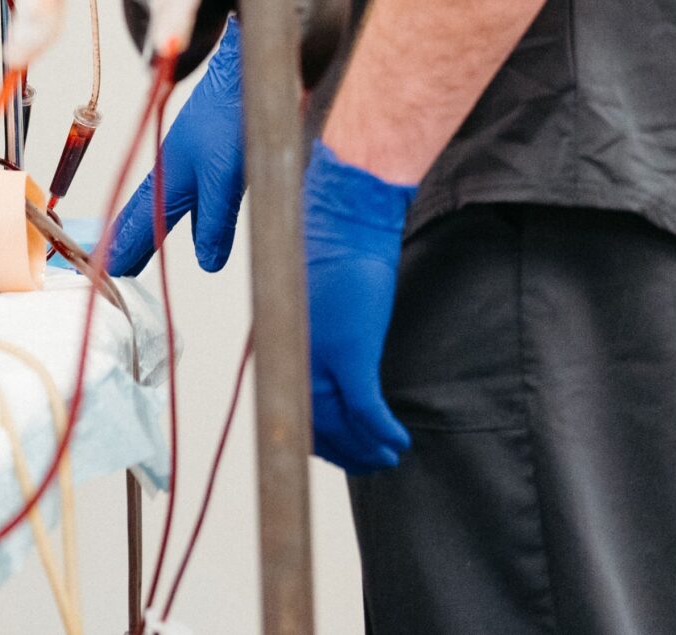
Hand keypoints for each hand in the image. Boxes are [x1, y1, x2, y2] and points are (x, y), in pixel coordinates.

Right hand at [108, 18, 246, 274]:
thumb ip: (215, 220)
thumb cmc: (231, 116)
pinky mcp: (209, 154)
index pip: (135, 226)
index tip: (107, 277)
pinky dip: (180, 215)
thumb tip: (208, 263)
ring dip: (149, 228)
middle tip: (114, 270)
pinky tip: (193, 223)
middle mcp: (170, 172)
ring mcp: (188, 161)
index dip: (122, 251)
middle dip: (127, 242)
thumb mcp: (225, 177)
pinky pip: (186, 195)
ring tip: (139, 251)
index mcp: (165, 180)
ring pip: (162, 204)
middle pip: (141, 216)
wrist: (246, 69)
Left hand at [302, 139, 416, 473]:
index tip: (330, 450)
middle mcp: (289, 351)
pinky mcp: (350, 350)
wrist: (346, 214)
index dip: (312, 433)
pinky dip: (381, 431)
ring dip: (365, 447)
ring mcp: (318, 353)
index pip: (287, 399)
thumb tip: (327, 359)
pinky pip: (366, 408)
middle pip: (312, 421)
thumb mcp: (311, 294)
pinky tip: (398, 441)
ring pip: (340, 422)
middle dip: (341, 449)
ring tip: (386, 457)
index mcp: (277, 337)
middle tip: (366, 462)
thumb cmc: (330, 242)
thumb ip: (313, 329)